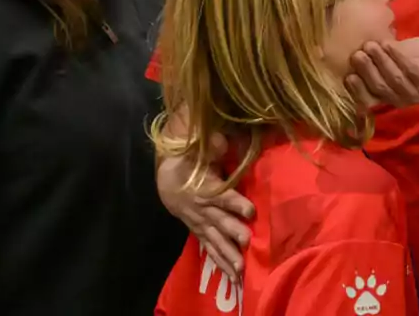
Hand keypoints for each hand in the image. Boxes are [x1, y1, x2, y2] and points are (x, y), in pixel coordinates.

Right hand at [156, 132, 255, 278]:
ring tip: (240, 271)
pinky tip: (232, 277)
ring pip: (215, 241)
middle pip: (219, 222)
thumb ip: (211, 147)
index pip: (222, 197)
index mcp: (205, 188)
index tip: (250, 211)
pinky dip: (220, 263)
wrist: (168, 181)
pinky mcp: (201, 233)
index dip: (235, 204)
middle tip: (247, 242)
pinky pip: (211, 250)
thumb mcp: (198, 150)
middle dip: (233, 233)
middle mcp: (203, 209)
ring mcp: (201, 224)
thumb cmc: (191, 162)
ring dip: (227, 255)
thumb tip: (221, 142)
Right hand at [346, 37, 418, 107]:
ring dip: (380, 60)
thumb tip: (361, 44)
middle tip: (358, 52)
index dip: (356, 89)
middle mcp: (402, 99)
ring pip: (392, 78)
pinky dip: (397, 56)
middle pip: (378, 87)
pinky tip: (390, 44)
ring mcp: (416, 92)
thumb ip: (384, 56)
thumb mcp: (402, 58)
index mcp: (393, 95)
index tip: (347, 74)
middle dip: (366, 70)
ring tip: (372, 44)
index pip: (369, 98)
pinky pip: (409, 69)